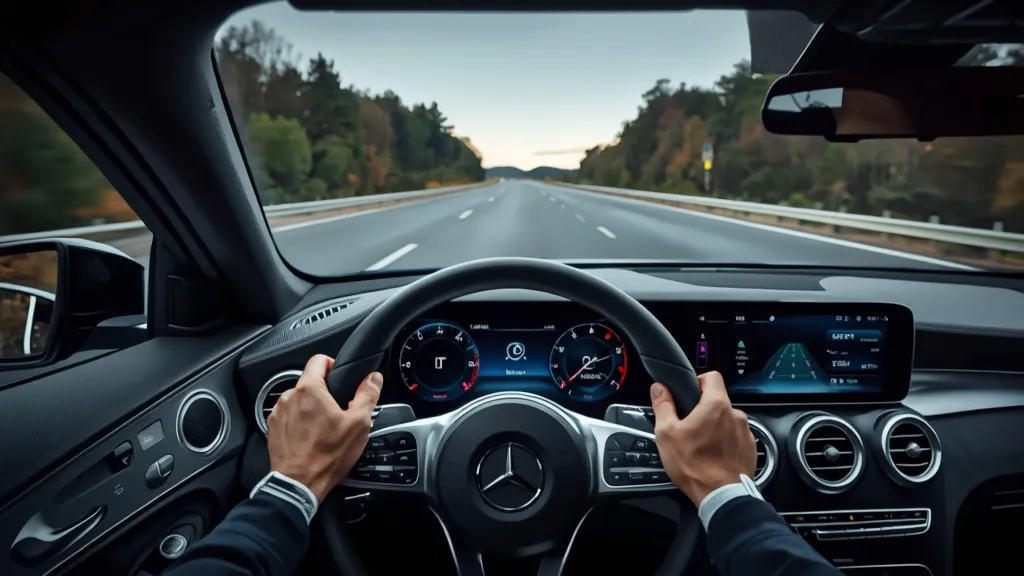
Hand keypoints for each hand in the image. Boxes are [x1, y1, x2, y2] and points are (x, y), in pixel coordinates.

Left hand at [266, 354, 382, 501]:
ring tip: (323, 429)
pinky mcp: (272, 428)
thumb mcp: (358, 424)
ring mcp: (277, 413)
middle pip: (309, 383)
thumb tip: (373, 378)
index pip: (318, 360)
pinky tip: (310, 438)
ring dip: (310, 409)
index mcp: (309, 389)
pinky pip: (288, 416)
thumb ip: (367, 395)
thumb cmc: (326, 456)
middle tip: (337, 412)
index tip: (340, 377)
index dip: (332, 365)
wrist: (299, 484)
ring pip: (298, 400)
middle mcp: (289, 397)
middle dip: (324, 393)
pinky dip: (298, 423)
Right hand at [650, 371, 756, 506]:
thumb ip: (663, 406)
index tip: (688, 394)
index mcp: (716, 405)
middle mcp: (736, 414)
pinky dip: (725, 443)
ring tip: (701, 445)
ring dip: (715, 427)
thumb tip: (659, 388)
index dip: (698, 381)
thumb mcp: (667, 433)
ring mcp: (746, 432)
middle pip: (718, 401)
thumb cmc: (694, 465)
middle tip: (688, 426)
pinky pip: (736, 438)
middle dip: (703, 410)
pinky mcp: (751, 449)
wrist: (721, 496)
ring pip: (727, 421)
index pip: (712, 376)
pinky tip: (714, 456)